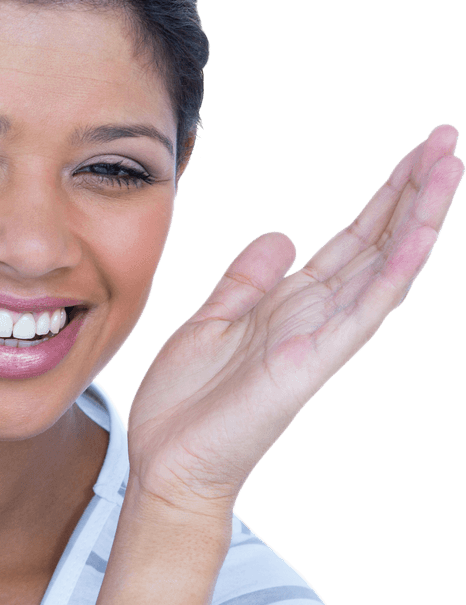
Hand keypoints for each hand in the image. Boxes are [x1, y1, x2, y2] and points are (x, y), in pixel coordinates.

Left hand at [126, 124, 461, 511]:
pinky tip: (417, 237)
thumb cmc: (187, 404)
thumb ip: (246, 281)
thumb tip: (284, 235)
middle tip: (448, 139)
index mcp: (290, 305)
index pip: (349, 241)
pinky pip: (360, 314)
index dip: (381, 197)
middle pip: (375, 244)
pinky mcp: (308, 366)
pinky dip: (390, 275)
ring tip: (450, 167)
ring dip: (417, 219)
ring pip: (382, 270)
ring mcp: (317, 341)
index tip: (415, 153)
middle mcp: (313, 318)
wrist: (168, 464)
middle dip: (411, 192)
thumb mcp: (211, 322)